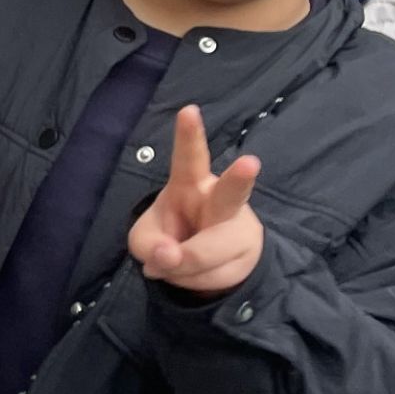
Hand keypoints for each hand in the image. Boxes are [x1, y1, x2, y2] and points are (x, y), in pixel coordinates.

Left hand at [128, 105, 262, 293]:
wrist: (205, 266)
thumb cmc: (171, 235)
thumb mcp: (144, 240)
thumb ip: (148, 245)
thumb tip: (168, 257)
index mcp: (190, 184)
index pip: (189, 158)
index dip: (189, 135)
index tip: (188, 110)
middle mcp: (221, 201)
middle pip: (230, 193)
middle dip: (239, 179)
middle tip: (250, 163)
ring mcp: (240, 230)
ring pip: (209, 252)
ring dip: (182, 266)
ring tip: (172, 262)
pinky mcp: (247, 258)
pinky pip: (211, 279)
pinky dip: (191, 283)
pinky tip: (194, 273)